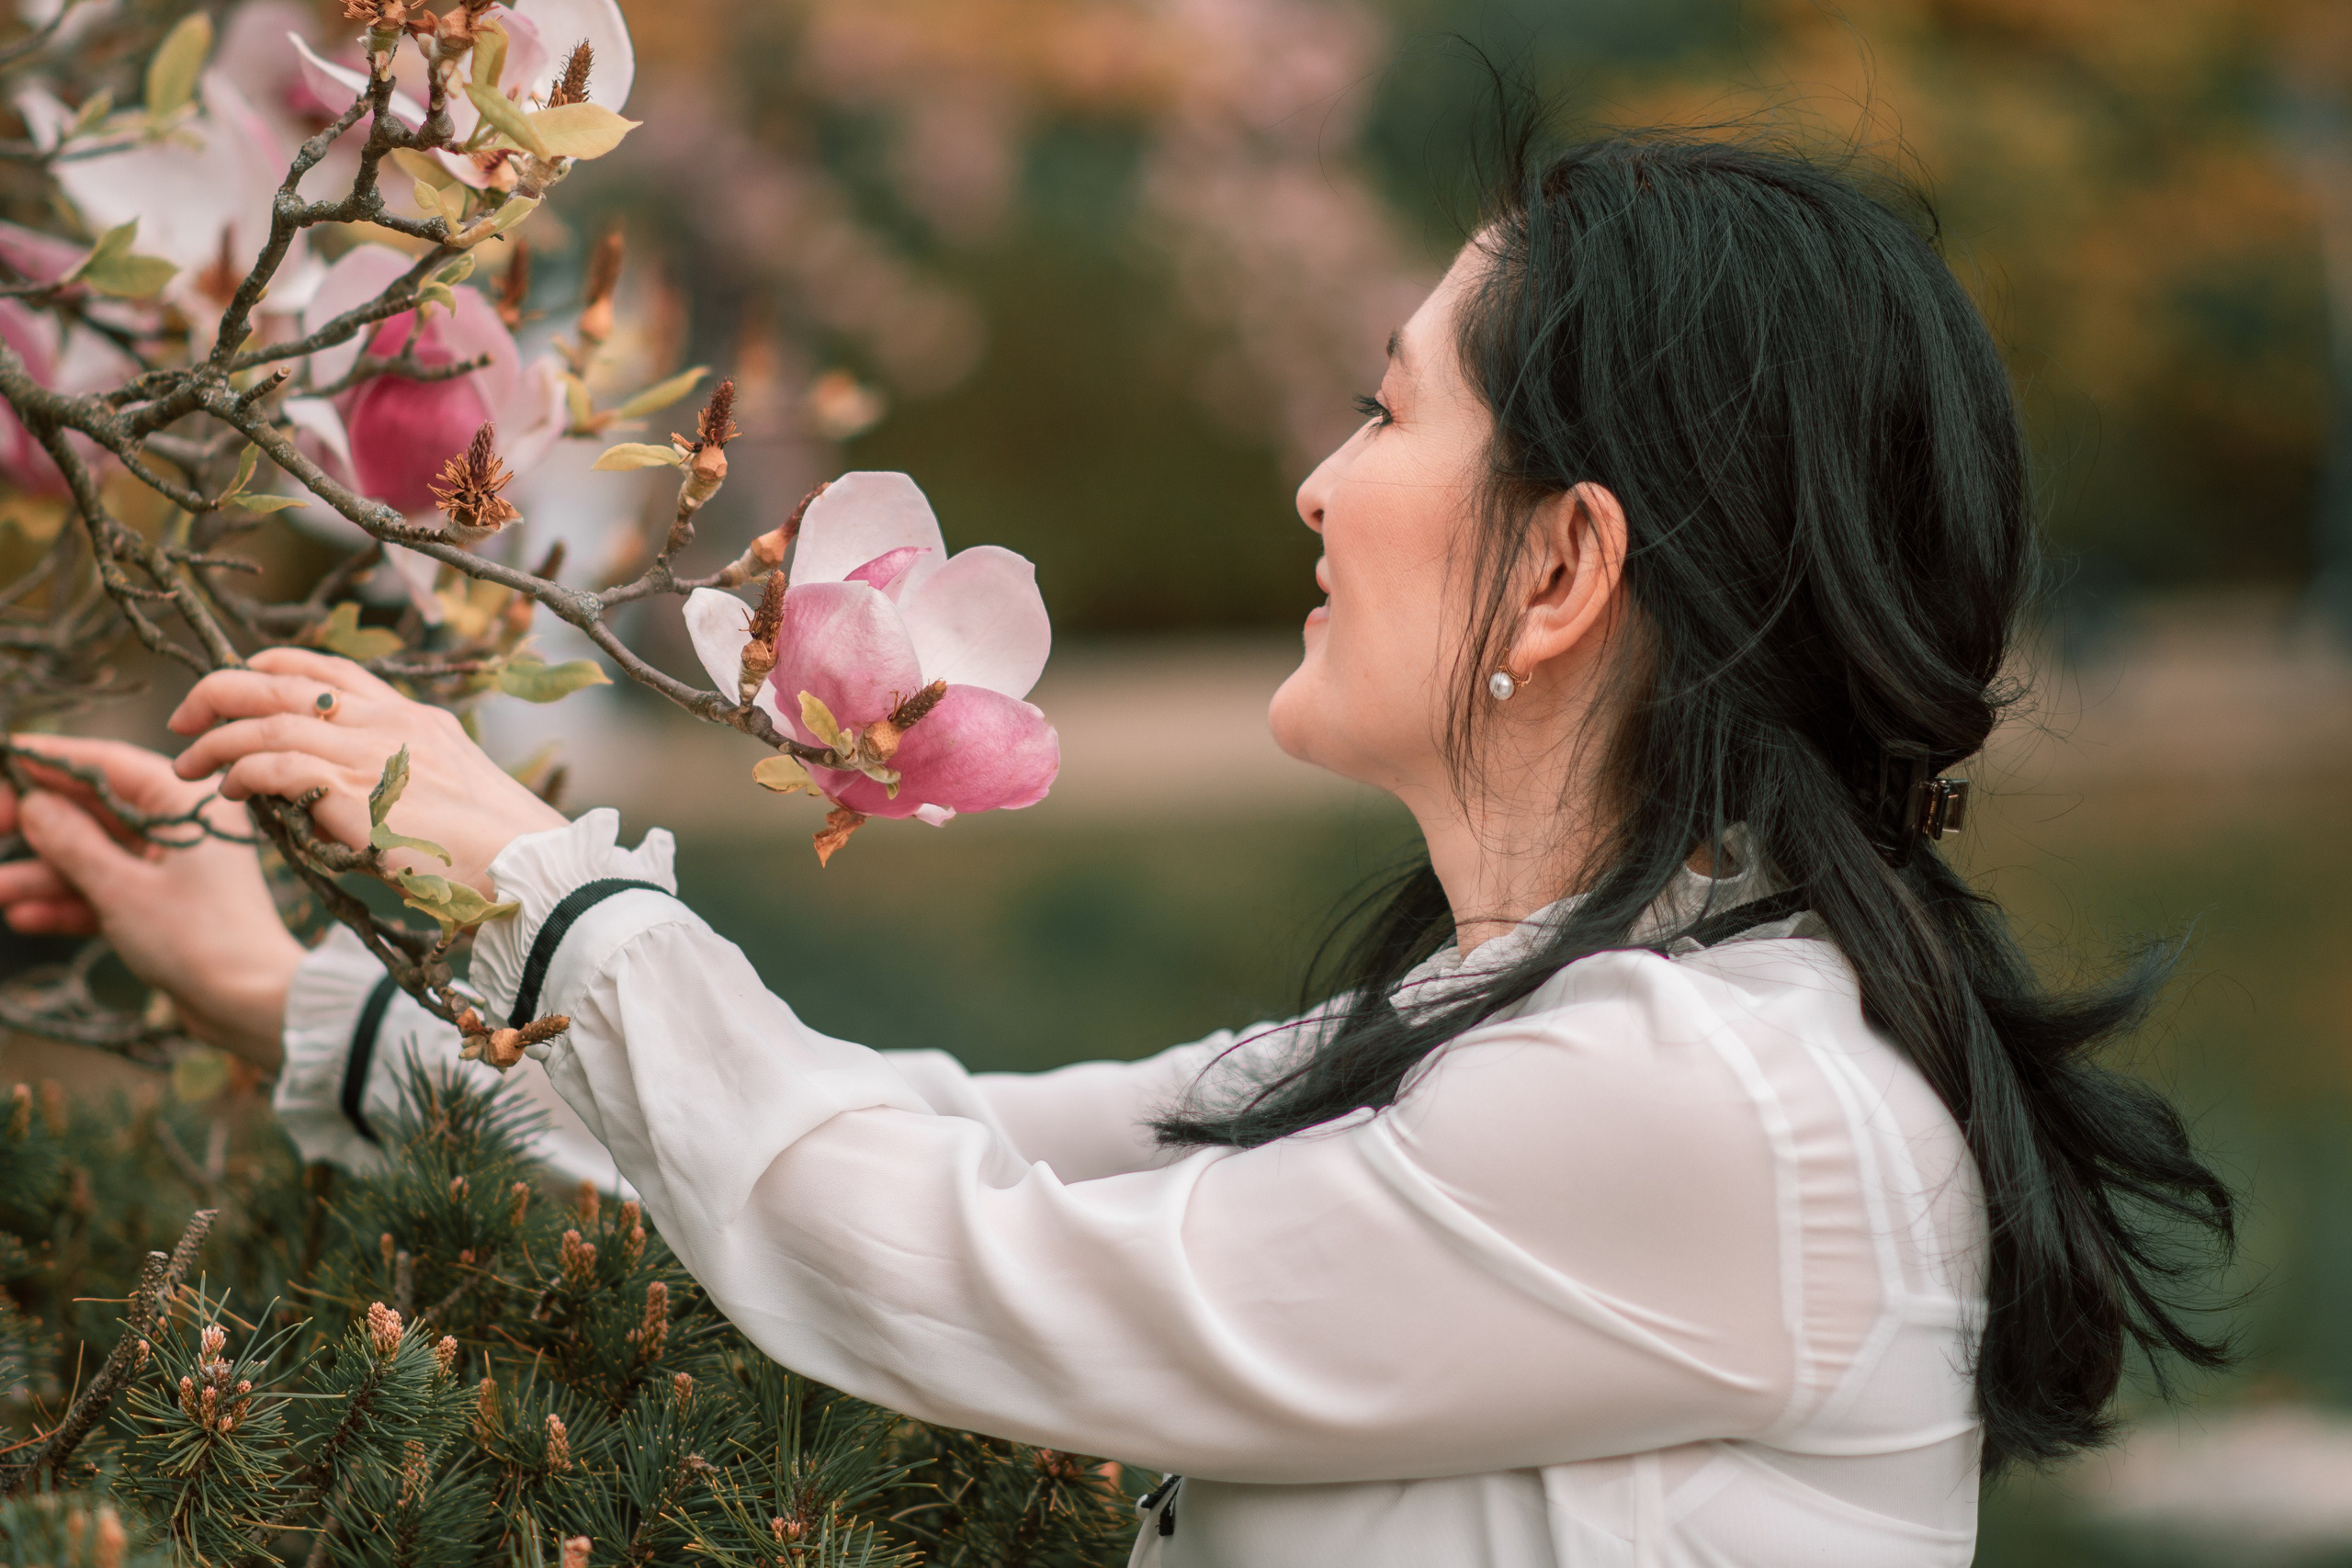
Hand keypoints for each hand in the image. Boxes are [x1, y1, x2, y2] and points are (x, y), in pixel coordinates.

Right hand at [0, 735, 305, 1070]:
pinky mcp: (166, 907)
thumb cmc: (197, 938)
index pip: (108, 764)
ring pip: (95, 856)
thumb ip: (73, 842)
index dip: (51, 759)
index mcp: (187, 804)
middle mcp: (184, 828)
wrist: (252, 1005)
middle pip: (96, 809)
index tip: (3, 754)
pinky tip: (24, 917)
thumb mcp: (121, 887)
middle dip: (38, 821)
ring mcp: (174, 868)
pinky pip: (108, 893)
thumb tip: (37, 803)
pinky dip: (69, 904)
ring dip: (42, 873)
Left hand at [169, 647, 566, 895]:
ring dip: (214, 740)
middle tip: (186, 718)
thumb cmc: (503, 850)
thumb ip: (404, 780)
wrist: (528, 868)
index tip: (243, 675)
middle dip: (222, 691)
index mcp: (416, 718)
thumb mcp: (453, 795)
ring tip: (186, 765)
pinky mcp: (352, 789)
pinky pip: (271, 764)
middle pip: (284, 680)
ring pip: (266, 719)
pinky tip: (225, 792)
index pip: (332, 670)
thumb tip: (358, 797)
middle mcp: (389, 722)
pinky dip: (238, 772)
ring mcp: (370, 751)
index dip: (275, 664)